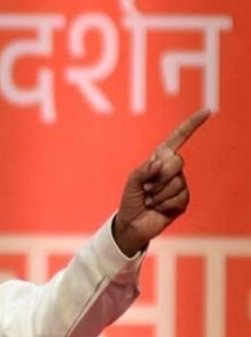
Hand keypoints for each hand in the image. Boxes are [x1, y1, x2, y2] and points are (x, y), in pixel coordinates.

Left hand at [113, 109, 209, 256]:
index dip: (191, 125)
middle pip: (176, 162)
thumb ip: (144, 170)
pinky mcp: (183, 201)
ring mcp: (179, 185)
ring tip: (150, 200)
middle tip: (147, 188)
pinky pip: (179, 197)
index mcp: (159, 160)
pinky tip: (157, 208)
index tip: (206, 112)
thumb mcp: (132, 182)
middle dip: (159, 176)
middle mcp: (172, 170)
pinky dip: (164, 203)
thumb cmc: (130, 200)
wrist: (132, 224)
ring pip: (177, 182)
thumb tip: (160, 162)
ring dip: (158, 194)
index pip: (177, 139)